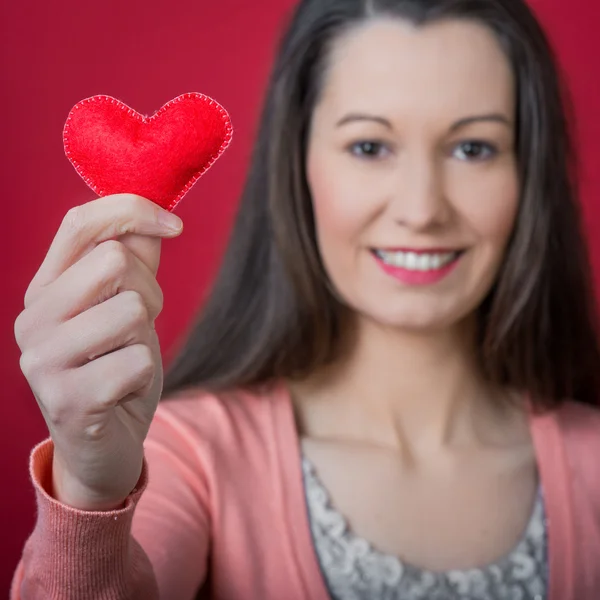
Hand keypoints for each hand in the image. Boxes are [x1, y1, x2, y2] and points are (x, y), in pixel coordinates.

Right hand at [14, 194, 182, 509]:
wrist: (103, 442)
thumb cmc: (116, 365)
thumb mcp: (128, 305)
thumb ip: (136, 259)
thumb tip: (155, 217)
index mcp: (45, 288)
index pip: (80, 223)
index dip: (133, 211)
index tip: (176, 226)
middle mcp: (33, 319)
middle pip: (114, 261)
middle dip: (148, 291)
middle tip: (138, 325)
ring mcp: (43, 362)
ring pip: (131, 309)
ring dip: (146, 336)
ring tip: (126, 357)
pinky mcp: (68, 401)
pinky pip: (138, 359)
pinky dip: (144, 372)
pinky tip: (123, 388)